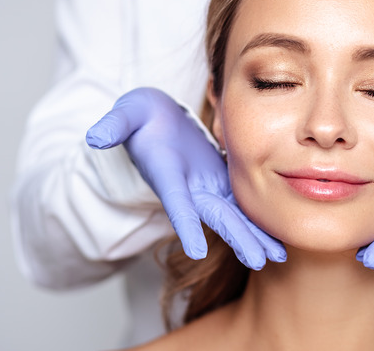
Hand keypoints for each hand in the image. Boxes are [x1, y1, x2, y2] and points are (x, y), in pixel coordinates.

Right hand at [85, 87, 285, 269]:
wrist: (156, 121)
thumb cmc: (142, 116)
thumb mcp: (128, 112)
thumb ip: (114, 125)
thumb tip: (95, 136)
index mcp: (166, 173)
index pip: (175, 202)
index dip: (184, 225)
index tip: (196, 250)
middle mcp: (188, 188)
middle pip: (214, 217)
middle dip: (236, 238)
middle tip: (258, 261)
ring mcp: (205, 187)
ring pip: (234, 216)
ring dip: (254, 237)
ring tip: (277, 256)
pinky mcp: (222, 182)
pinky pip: (244, 205)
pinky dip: (259, 221)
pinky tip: (278, 238)